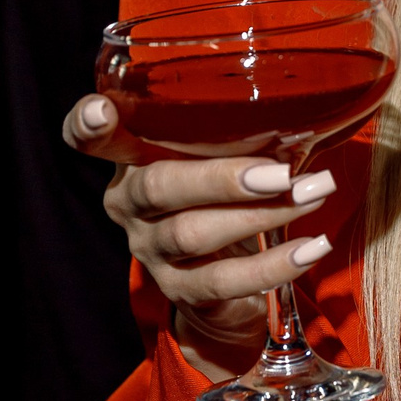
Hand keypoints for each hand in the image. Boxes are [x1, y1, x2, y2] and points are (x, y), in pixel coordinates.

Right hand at [63, 93, 338, 378]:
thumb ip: (235, 135)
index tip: (101, 111)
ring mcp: (149, 249)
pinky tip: (310, 248)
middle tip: (283, 173)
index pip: (89, 137)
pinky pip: (223, 280)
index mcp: (130, 158)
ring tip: (313, 195)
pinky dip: (273, 264)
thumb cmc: (224, 195)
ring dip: (262, 215)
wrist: (226, 282)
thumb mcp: (220, 158)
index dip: (87, 124)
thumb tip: (302, 115)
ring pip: (194, 233)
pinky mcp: (177, 289)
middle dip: (223, 179)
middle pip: (160, 186)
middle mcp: (129, 202)